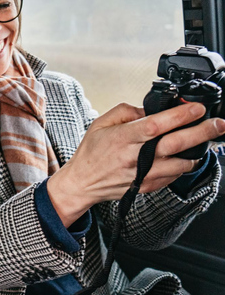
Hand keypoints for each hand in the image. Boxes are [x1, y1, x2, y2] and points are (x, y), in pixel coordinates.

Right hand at [47, 102, 224, 226]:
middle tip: (219, 124)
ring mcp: (144, 174)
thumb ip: (125, 111)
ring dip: (198, 151)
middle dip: (202, 132)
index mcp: (124, 138)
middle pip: (176, 143)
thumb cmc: (91, 152)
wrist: (83, 182)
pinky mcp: (148, 186)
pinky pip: (175, 175)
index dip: (180, 115)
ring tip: (206, 140)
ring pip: (182, 163)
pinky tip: (185, 156)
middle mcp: (136, 157)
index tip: (197, 108)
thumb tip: (148, 109)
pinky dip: (184, 165)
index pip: (157, 124)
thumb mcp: (100, 123)